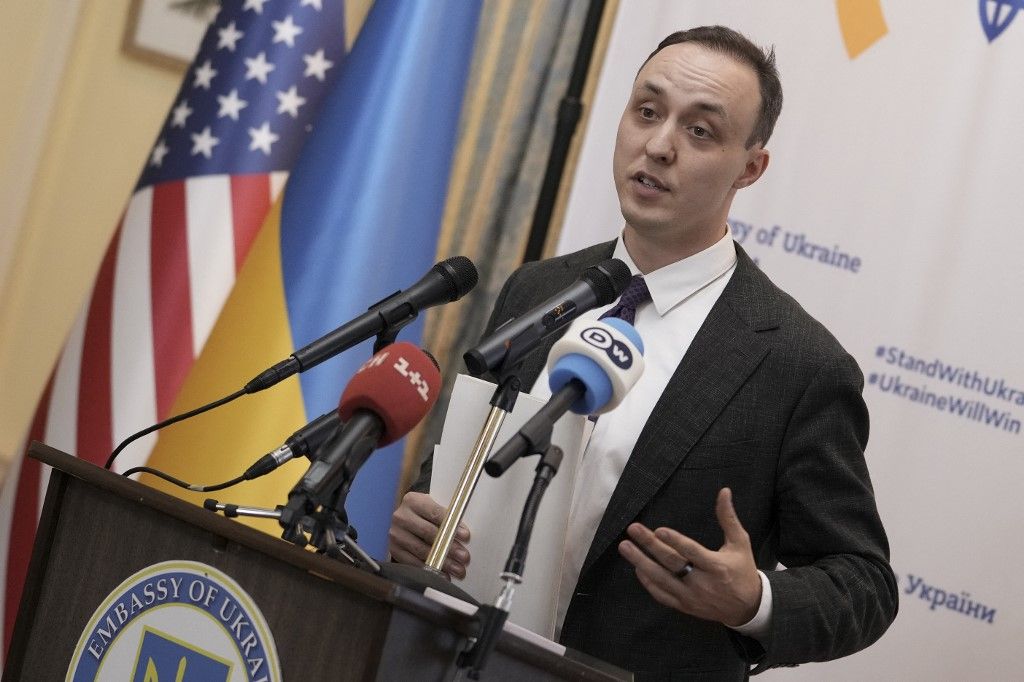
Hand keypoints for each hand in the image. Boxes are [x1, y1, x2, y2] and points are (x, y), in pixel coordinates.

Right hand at [389, 492, 470, 578]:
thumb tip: (463, 534)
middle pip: (428, 533)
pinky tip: (442, 574)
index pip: (435, 513)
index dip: (451, 525)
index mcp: (413, 501)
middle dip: (449, 546)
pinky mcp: (393, 549)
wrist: (402, 519)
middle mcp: (401, 516)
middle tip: (464, 557)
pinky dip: (429, 569)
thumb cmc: (423, 513)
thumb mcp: (432, 507)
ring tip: (457, 569)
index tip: (465, 536)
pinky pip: (413, 562)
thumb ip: (446, 516)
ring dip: (442, 561)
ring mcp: (395, 534)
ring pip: (421, 550)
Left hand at [618, 488, 760, 626]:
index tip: (659, 530)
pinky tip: (637, 568)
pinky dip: (648, 582)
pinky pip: (662, 595)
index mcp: (717, 566)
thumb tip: (724, 491)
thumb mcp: (740, 543)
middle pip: (672, 563)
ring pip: (661, 580)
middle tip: (633, 529)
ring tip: (625, 547)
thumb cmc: (742, 570)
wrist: (747, 608)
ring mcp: (691, 597)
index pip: (692, 552)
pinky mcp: (685, 606)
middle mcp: (702, 583)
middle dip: (650, 545)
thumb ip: (728, 518)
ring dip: (641, 562)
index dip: (675, 541)